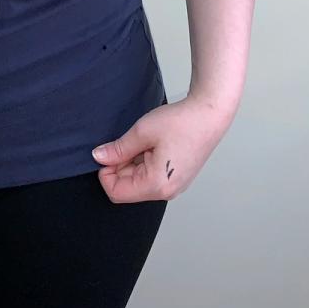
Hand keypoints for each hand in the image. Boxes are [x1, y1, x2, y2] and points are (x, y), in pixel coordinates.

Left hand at [91, 93, 232, 203]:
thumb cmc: (180, 123)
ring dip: (132, 163)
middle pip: (127, 188)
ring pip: (139, 181)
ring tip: (143, 141)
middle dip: (119, 166)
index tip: (108, 153)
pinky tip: (151, 144)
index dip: (105, 173)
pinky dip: (144, 162)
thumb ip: (118, 149)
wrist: (209, 115)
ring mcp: (173, 186)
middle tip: (126, 142)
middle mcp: (166, 192)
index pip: (116, 192)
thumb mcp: (142, 132)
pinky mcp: (176, 177)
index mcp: (156, 185)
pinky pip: (151, 176)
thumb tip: (99, 157)